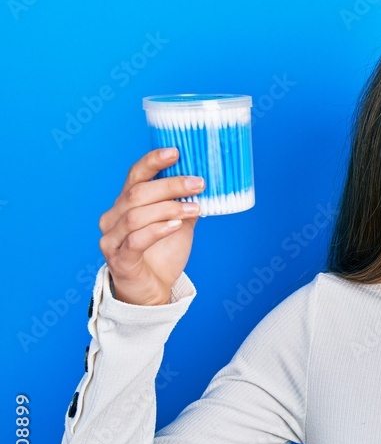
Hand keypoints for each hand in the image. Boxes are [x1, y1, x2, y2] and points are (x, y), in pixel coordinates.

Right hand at [97, 148, 203, 305]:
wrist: (151, 292)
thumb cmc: (161, 255)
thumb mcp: (178, 225)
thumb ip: (184, 205)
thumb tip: (205, 184)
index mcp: (126, 203)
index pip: (135, 175)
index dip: (153, 161)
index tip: (176, 151)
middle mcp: (114, 217)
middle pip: (138, 192)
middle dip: (170, 185)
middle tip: (198, 183)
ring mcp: (112, 238)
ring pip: (136, 214)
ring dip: (169, 208)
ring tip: (194, 208)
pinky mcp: (119, 259)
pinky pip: (136, 240)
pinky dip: (158, 230)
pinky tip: (177, 225)